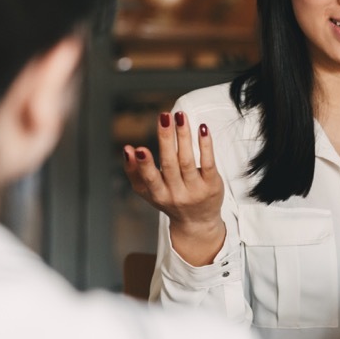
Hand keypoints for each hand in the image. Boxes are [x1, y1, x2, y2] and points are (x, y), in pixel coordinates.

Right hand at [123, 111, 225, 265]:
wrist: (197, 222)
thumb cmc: (169, 200)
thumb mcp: (147, 192)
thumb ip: (134, 171)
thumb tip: (127, 149)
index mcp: (158, 194)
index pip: (150, 179)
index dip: (144, 165)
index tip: (140, 148)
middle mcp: (176, 193)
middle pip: (170, 164)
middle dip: (166, 140)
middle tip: (164, 117)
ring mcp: (195, 190)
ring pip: (188, 160)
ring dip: (184, 136)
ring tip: (180, 116)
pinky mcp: (212, 185)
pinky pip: (209, 163)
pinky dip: (206, 145)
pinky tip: (202, 129)